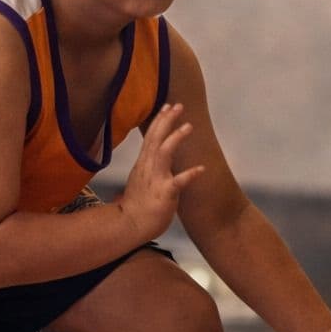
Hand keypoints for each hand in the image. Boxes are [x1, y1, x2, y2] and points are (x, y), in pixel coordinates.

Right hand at [119, 103, 204, 240]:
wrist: (129, 225)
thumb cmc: (137, 206)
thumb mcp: (140, 180)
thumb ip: (148, 168)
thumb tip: (152, 158)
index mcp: (143, 165)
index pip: (150, 137)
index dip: (159, 121)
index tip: (167, 106)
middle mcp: (148, 168)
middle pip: (156, 139)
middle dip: (167, 121)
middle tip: (178, 105)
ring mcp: (156, 180)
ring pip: (164, 153)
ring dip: (176, 138)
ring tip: (188, 126)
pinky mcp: (164, 194)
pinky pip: (178, 182)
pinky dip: (190, 174)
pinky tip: (201, 169)